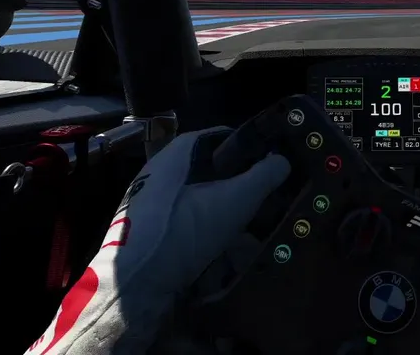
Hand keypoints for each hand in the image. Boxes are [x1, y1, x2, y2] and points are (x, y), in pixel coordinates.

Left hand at [26, 127, 290, 354]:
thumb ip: (264, 177)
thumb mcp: (236, 200)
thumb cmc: (186, 229)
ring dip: (222, 213)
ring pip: (195, 201)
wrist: (136, 283)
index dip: (240, 144)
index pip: (212, 137)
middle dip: (234, 185)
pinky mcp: (144, 232)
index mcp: (174, 155)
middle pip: (204, 171)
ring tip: (246, 229)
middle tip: (258, 196)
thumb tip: (283, 160)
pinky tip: (222, 252)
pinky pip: (184, 224)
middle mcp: (156, 173)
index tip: (263, 157)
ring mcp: (147, 204)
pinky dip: (206, 232)